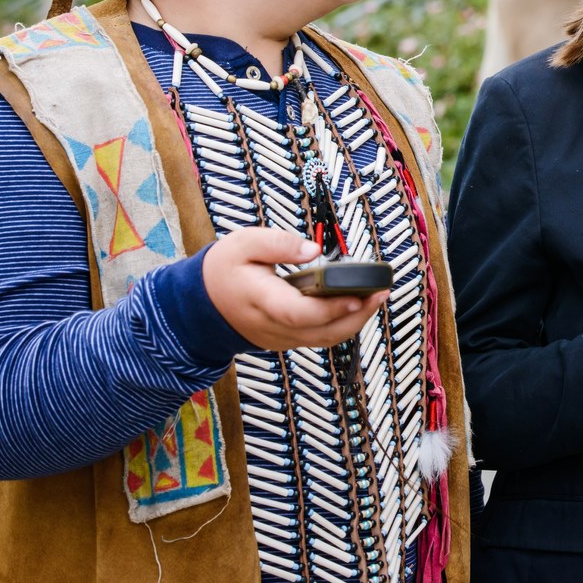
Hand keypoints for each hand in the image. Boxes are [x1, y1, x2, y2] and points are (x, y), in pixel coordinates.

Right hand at [202, 226, 387, 350]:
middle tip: (382, 292)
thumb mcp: (243, 243)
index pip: (299, 312)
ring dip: (355, 321)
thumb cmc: (223, 270)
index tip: (358, 296)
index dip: (330, 308)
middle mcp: (273, 327)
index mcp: (261, 301)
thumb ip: (278, 243)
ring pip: (324, 339)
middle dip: (357, 315)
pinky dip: (342, 324)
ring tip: (378, 296)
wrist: (200, 305)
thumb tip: (313, 250)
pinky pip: (320, 337)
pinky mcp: (287, 339)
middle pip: (321, 331)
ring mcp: (281, 338)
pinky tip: (359, 304)